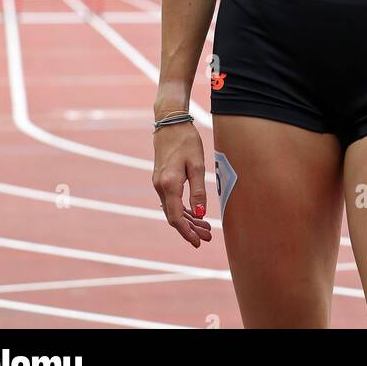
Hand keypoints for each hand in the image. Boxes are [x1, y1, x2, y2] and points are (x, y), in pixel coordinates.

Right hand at [152, 122, 212, 248]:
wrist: (170, 123)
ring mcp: (158, 183)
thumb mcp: (197, 165)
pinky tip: (194, 214)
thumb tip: (201, 215)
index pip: (176, 217)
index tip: (198, 242)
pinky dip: (182, 209)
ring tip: (205, 228)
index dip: (187, 232)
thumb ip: (198, 191)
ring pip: (172, 210)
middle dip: (190, 229)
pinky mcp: (161, 179)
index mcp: (169, 184)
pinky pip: (171, 201)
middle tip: (207, 237)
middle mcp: (160, 186)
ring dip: (188, 220)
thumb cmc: (186, 141)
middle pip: (174, 216)